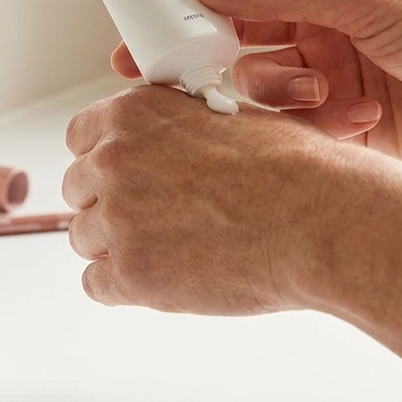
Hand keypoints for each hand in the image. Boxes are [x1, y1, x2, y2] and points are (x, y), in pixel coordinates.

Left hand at [62, 84, 401, 314]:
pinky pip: (96, 286)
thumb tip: (162, 143)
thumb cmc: (295, 170)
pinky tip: (165, 279)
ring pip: (84, 239)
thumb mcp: (227, 117)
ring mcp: (117, 218)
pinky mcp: (129, 273)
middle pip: (79, 190)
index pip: (81, 137)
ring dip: (118, 248)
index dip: (105, 160)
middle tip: (156, 220)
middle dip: (111, 205)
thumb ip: (177, 128)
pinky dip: (125, 288)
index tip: (124, 176)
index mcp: (133, 113)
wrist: (322, 221)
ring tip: (172, 252)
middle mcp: (113, 159)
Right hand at [112, 0, 401, 177]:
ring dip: (273, 88)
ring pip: (257, 75)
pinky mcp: (335, 117)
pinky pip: (289, 119)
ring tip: (316, 94)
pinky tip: (356, 120)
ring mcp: (326, 65)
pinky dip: (311, 122)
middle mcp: (321, 13)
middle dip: (205, 44)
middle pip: (235, 23)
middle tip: (160, 67)